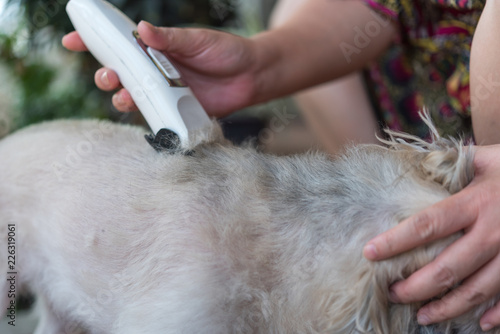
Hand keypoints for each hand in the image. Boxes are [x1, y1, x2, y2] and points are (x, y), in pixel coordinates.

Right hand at [62, 21, 261, 116]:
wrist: (252, 75)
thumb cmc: (226, 51)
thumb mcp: (198, 40)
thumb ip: (170, 39)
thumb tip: (142, 28)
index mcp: (155, 49)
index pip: (119, 44)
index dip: (94, 42)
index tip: (73, 40)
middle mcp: (155, 71)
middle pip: (120, 74)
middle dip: (106, 74)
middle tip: (108, 74)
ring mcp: (164, 92)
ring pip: (133, 96)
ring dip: (121, 96)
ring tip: (123, 95)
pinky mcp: (177, 111)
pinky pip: (155, 116)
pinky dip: (146, 116)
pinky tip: (144, 114)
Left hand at [363, 144, 499, 331]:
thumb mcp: (485, 159)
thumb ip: (450, 163)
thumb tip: (412, 165)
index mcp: (476, 202)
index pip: (426, 225)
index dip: (395, 241)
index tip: (370, 253)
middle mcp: (494, 231)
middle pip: (447, 268)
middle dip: (415, 286)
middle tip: (392, 293)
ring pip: (477, 290)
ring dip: (447, 307)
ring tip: (422, 315)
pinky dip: (496, 315)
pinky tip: (479, 324)